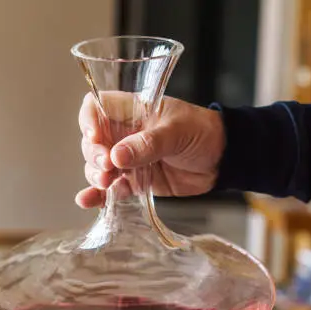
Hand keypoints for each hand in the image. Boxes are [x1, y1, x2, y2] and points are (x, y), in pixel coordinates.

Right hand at [76, 93, 225, 207]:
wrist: (222, 161)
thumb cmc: (202, 132)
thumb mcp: (177, 132)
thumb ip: (148, 144)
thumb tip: (117, 157)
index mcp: (131, 111)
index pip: (96, 107)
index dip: (89, 120)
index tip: (94, 136)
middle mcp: (123, 134)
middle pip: (92, 141)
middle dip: (94, 154)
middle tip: (107, 166)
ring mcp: (126, 159)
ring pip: (96, 166)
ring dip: (95, 175)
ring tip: (106, 183)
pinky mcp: (132, 181)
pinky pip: (109, 188)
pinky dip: (97, 196)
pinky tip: (88, 201)